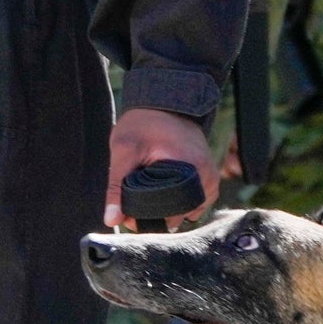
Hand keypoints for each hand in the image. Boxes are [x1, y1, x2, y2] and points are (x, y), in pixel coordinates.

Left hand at [107, 105, 216, 228]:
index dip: (148, 220)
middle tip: (132, 210)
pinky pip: (193, 202)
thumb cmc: (144, 123)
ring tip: (145, 198)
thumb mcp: (124, 151)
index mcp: (194, 171)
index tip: (129, 219)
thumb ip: (116, 187)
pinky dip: (177, 203)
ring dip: (167, 211)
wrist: (165, 102)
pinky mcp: (208, 178)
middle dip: (156, 218)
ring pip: (187, 212)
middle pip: (181, 216)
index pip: (172, 214)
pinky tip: (160, 194)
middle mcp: (208, 178)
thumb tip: (111, 220)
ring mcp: (211, 179)